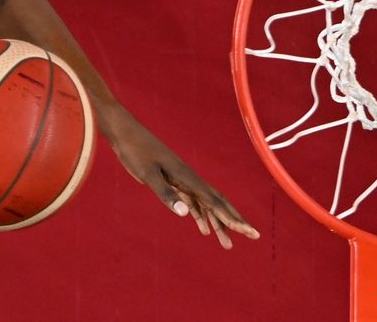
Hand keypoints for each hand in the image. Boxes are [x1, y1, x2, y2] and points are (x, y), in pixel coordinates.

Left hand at [101, 106, 258, 248]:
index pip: (215, 203)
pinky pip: (192, 201)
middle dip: (234, 220)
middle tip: (251, 236)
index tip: (249, 232)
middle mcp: (189, 178)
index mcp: (187, 177)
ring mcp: (181, 179)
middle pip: (217, 203)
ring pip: (206, 204)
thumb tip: (186, 214)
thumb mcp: (148, 174)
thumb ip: (166, 194)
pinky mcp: (171, 179)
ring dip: (217, 223)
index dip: (233, 219)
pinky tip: (203, 228)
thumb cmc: (134, 150)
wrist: (124, 132)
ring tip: (226, 243)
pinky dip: (200, 215)